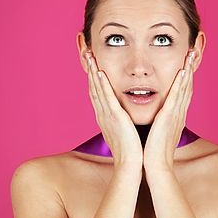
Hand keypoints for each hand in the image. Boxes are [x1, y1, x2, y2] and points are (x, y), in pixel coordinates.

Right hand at [86, 50, 142, 168]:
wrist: (131, 165)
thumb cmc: (132, 150)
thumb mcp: (125, 131)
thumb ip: (123, 121)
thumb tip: (126, 115)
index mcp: (106, 117)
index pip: (98, 92)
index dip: (94, 77)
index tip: (93, 62)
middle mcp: (103, 114)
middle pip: (93, 87)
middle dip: (90, 69)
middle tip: (86, 52)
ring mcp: (107, 115)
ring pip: (97, 88)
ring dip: (93, 71)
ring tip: (90, 55)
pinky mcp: (114, 117)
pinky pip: (106, 97)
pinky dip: (102, 84)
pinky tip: (100, 72)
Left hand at [143, 49, 195, 172]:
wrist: (155, 167)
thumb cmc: (153, 152)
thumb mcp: (158, 132)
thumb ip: (158, 122)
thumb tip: (155, 117)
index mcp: (175, 116)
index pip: (183, 92)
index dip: (186, 76)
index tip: (187, 62)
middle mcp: (179, 113)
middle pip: (187, 86)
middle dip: (190, 68)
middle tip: (194, 51)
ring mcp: (176, 114)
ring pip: (184, 88)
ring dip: (188, 70)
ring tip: (191, 54)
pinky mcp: (169, 117)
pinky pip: (176, 96)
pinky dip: (181, 83)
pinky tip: (182, 71)